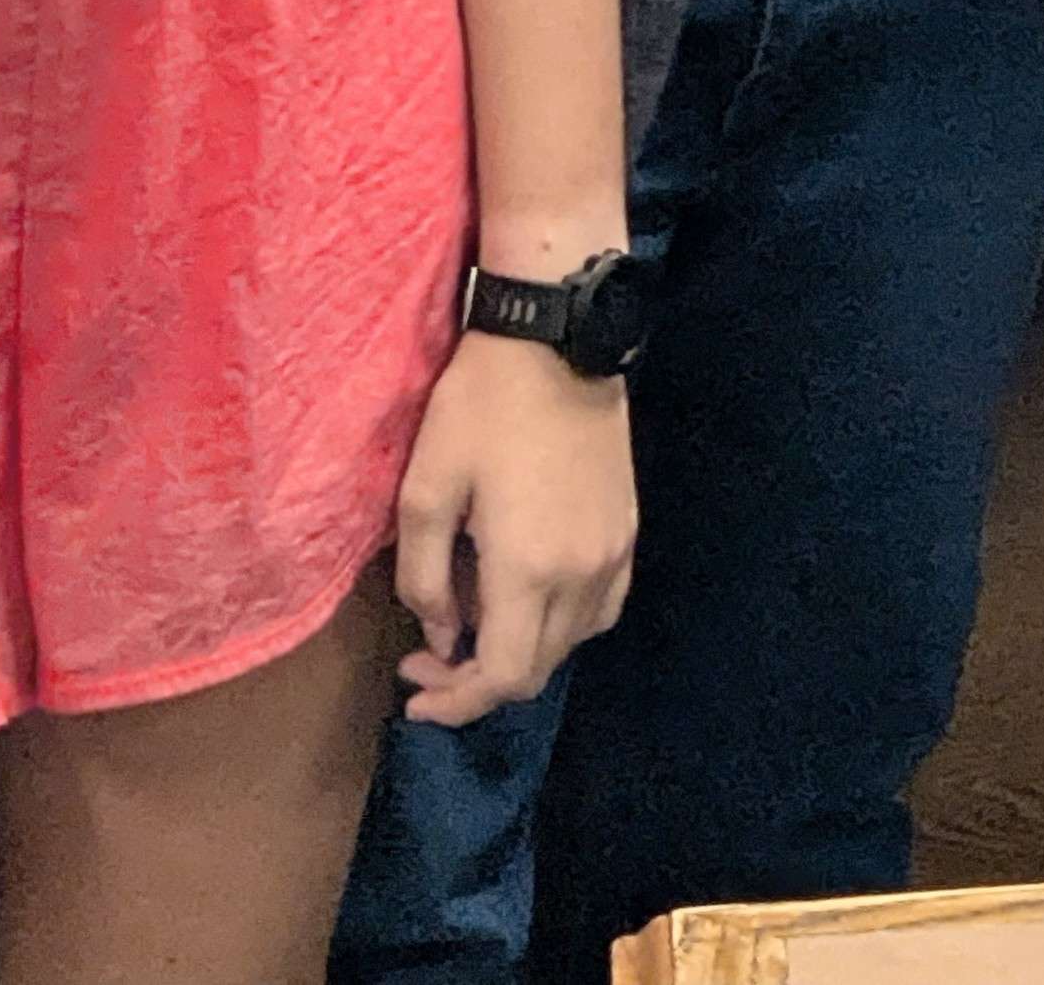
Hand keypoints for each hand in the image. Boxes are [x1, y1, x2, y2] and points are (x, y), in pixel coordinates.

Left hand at [390, 323, 644, 726]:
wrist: (557, 342)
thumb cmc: (479, 409)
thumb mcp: (424, 490)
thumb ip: (425, 578)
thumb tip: (440, 634)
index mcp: (527, 569)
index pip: (500, 677)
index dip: (455, 701)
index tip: (414, 690)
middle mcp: (581, 575)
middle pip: (535, 671)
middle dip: (475, 683)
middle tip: (429, 656)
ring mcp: (613, 554)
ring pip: (570, 644)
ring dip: (519, 653)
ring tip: (474, 624)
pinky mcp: (628, 532)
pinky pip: (600, 609)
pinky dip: (560, 625)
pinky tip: (529, 599)